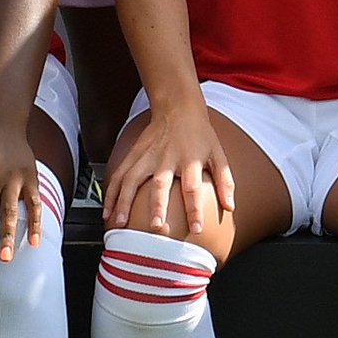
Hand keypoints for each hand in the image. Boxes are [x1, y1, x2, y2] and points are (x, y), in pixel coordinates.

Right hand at [101, 100, 235, 240]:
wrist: (178, 108)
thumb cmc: (200, 135)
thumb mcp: (218, 154)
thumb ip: (225, 181)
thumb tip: (230, 207)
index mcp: (190, 159)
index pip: (194, 187)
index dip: (195, 209)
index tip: (196, 229)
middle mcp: (167, 158)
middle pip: (160, 183)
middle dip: (157, 206)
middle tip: (155, 227)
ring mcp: (147, 156)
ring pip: (132, 179)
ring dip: (124, 202)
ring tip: (119, 223)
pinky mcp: (133, 154)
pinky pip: (119, 175)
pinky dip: (111, 193)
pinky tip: (107, 212)